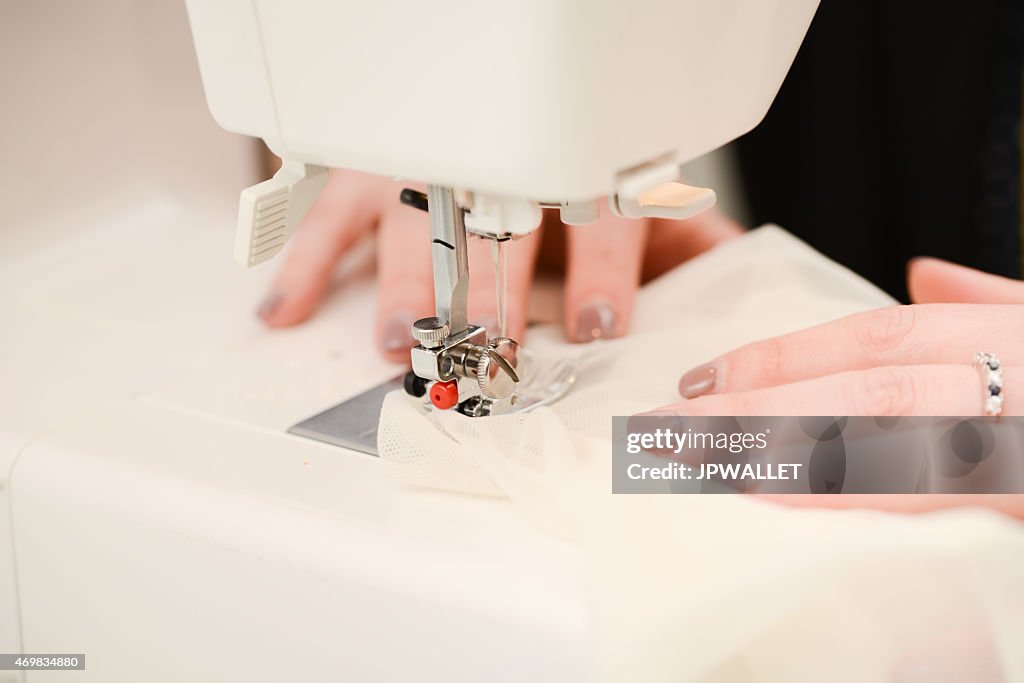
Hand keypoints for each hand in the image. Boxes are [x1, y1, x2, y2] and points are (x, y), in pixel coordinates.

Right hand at [257, 168, 741, 361]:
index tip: (598, 322)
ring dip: (400, 280)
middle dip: (488, 289)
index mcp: (567, 170)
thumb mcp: (636, 189)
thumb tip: (733, 270)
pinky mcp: (369, 173)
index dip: (600, 267)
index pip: (591, 211)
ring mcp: (423, 165)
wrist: (508, 105)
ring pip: (406, 216)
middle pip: (490, 223)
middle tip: (484, 342)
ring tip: (399, 338)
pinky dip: (303, 263)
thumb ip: (684, 235)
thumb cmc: (572, 164)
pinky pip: (327, 214)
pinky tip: (284, 310)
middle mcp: (492, 165)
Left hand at [652, 257, 1023, 517]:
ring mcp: (1009, 440)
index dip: (776, 359)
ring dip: (777, 458)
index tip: (695, 381)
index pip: (868, 339)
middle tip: (661, 432)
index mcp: (998, 336)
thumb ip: (986, 300)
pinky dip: (843, 504)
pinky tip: (773, 507)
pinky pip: (920, 504)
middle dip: (750, 411)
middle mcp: (1000, 383)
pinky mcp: (1016, 494)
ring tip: (693, 469)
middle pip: (854, 393)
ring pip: (878, 447)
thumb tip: (922, 270)